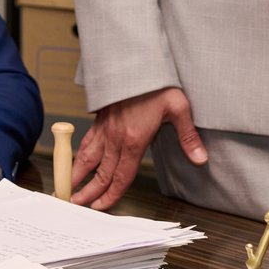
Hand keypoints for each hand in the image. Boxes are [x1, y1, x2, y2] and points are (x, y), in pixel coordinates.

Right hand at [71, 86, 205, 210]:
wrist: (134, 61)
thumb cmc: (156, 83)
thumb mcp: (179, 107)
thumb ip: (188, 137)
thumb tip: (201, 159)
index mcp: (134, 139)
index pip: (120, 175)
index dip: (110, 194)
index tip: (100, 207)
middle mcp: (116, 137)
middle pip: (100, 171)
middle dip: (87, 191)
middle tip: (75, 205)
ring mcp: (105, 127)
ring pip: (88, 156)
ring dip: (77, 174)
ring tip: (67, 187)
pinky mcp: (100, 117)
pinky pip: (87, 140)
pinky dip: (79, 154)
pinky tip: (76, 159)